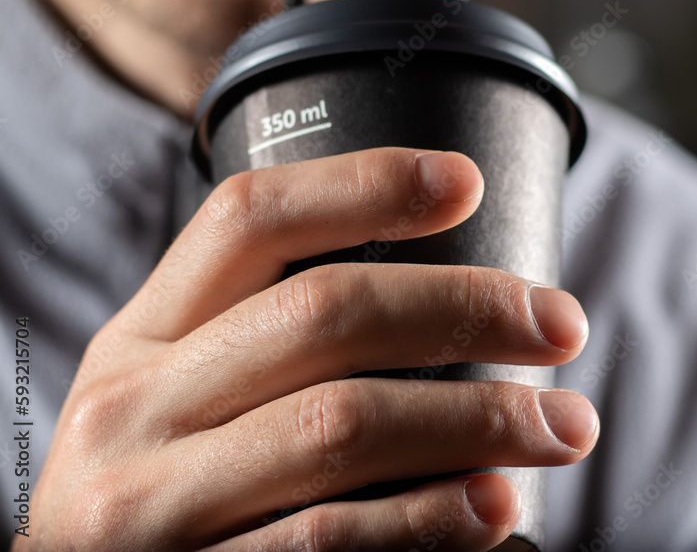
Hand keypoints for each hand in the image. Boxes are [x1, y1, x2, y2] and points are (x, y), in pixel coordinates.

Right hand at [19, 148, 597, 550]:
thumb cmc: (170, 485)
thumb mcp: (184, 394)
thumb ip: (269, 343)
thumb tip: (442, 299)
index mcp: (141, 339)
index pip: (248, 220)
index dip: (363, 185)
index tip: (466, 182)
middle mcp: (132, 409)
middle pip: (322, 313)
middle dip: (466, 308)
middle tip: (562, 325)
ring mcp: (152, 505)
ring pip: (341, 424)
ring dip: (479, 420)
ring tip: (563, 426)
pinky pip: (326, 538)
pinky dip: (426, 518)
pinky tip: (491, 503)